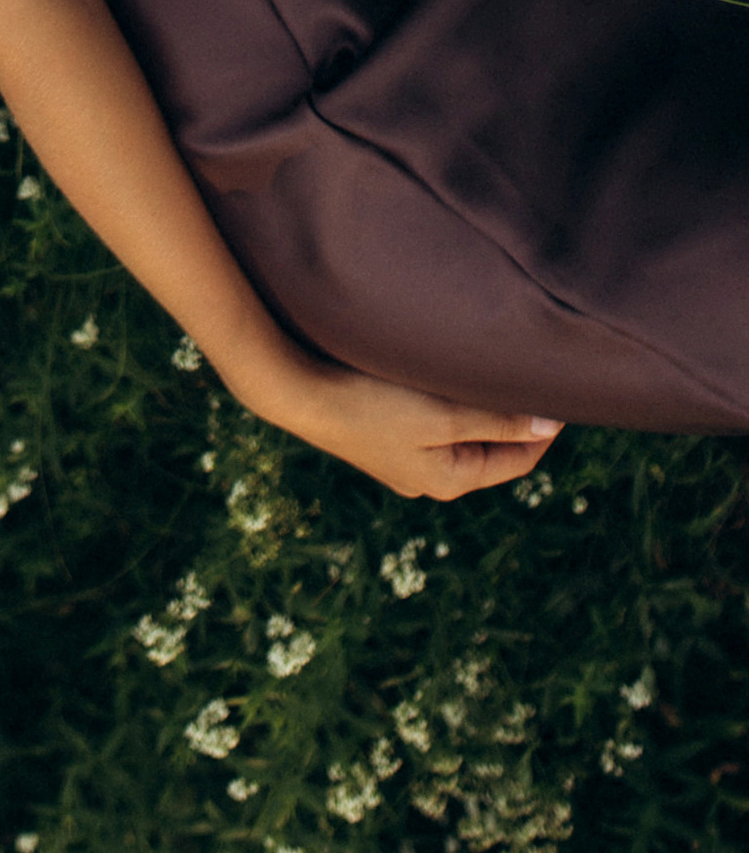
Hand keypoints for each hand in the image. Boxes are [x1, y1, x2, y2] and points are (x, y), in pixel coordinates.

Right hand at [249, 347, 561, 499]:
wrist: (295, 393)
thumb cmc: (370, 403)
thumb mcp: (443, 413)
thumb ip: (497, 419)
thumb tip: (551, 425)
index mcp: (450, 481)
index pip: (518, 459)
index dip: (542, 427)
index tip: (558, 390)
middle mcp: (429, 479)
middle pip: (489, 448)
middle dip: (509, 415)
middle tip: (526, 374)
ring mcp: (403, 460)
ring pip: (460, 434)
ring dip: (476, 407)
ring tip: (489, 371)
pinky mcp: (381, 437)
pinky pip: (432, 425)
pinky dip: (447, 404)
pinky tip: (440, 376)